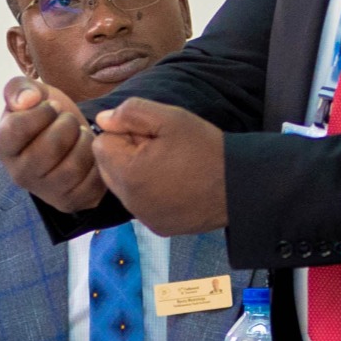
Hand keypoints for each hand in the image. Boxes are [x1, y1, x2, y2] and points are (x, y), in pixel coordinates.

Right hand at [0, 78, 108, 213]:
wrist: (65, 139)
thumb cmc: (44, 115)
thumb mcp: (30, 93)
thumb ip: (19, 88)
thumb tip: (28, 100)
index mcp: (3, 147)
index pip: (18, 128)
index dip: (42, 112)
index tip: (52, 107)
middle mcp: (19, 174)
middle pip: (50, 147)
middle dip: (68, 124)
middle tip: (70, 119)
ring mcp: (44, 191)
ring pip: (72, 166)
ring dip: (84, 142)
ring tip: (81, 133)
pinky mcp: (69, 201)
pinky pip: (91, 182)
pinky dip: (97, 162)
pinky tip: (89, 152)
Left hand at [88, 99, 228, 236]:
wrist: (239, 185)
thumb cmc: (205, 148)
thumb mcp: (170, 118)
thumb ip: (130, 113)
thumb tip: (103, 120)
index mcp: (128, 173)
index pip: (101, 144)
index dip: (124, 133)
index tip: (150, 135)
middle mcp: (130, 202)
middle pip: (107, 168)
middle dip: (126, 154)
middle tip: (160, 149)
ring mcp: (143, 218)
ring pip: (123, 187)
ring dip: (136, 174)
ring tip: (169, 166)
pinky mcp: (158, 227)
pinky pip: (140, 204)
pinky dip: (150, 193)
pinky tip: (175, 186)